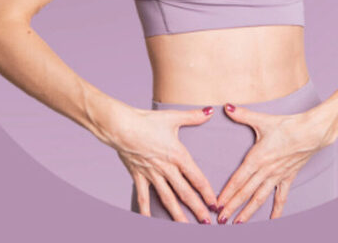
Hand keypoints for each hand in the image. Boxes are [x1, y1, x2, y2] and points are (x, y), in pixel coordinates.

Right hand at [105, 102, 218, 222]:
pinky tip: (150, 222)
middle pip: (185, 192)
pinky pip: (143, 197)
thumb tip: (210, 111)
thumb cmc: (147, 120)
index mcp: (177, 155)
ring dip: (177, 215)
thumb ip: (193, 116)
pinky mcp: (139, 176)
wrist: (121, 126)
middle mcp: (166, 168)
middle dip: (197, 208)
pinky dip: (146, 211)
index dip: (207, 192)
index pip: (196, 177)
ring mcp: (152, 174)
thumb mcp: (172, 117)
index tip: (216, 203)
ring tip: (186, 228)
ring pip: (167, 199)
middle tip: (207, 222)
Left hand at [215, 103, 332, 223]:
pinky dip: (276, 210)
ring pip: (260, 198)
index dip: (227, 193)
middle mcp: (266, 170)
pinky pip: (281, 197)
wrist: (312, 132)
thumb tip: (226, 106)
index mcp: (257, 157)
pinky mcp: (288, 177)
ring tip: (238, 223)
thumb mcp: (262, 119)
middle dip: (232, 206)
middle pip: (246, 192)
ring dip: (248, 211)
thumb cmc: (287, 125)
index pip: (238, 179)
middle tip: (221, 219)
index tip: (217, 204)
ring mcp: (277, 176)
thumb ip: (242, 114)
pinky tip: (271, 221)